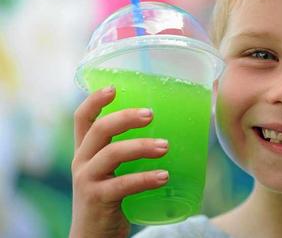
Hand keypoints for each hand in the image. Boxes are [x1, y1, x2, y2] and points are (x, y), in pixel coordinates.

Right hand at [69, 86, 168, 237]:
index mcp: (86, 151)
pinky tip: (164, 177)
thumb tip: (169, 132)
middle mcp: (82, 162)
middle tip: (151, 114)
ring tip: (166, 146)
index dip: (95, 100)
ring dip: (141, 146)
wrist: (94, 237)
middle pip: (99, 130)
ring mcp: (87, 181)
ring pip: (112, 154)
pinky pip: (122, 184)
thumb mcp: (113, 172)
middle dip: (125, 117)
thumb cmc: (110, 199)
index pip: (82, 119)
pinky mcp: (97, 200)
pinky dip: (145, 179)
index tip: (114, 87)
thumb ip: (128, 153)